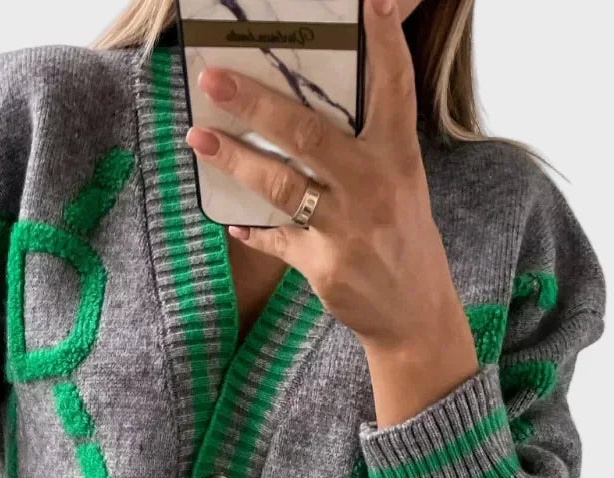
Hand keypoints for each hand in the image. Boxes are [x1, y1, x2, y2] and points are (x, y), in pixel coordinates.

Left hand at [184, 0, 478, 423]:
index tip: (371, 2)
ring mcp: (346, 227)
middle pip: (307, 133)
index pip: (393, 88)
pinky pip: (276, 241)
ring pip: (281, 185)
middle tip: (213, 79)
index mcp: (397, 156)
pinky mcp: (323, 265)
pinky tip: (232, 222)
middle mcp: (373, 184)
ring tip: (199, 139)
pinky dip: (253, 231)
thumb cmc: (400, 236)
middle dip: (256, 103)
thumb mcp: (397, 183)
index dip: (384, 44)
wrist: (414, 312)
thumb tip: (305, 110)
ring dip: (235, 160)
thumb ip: (361, 147)